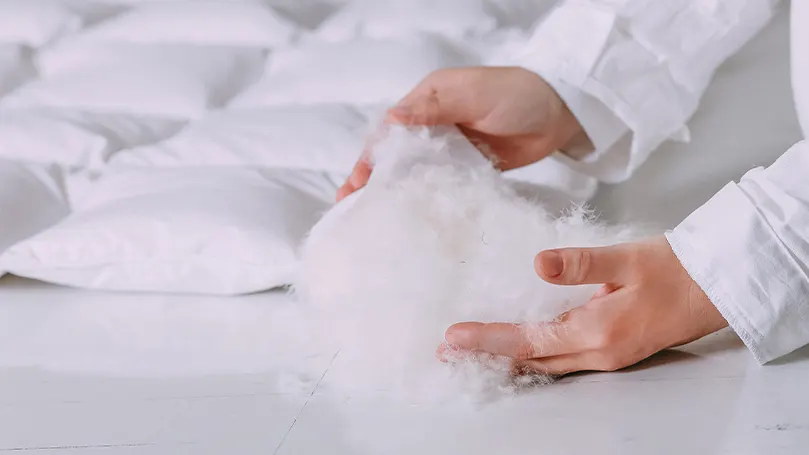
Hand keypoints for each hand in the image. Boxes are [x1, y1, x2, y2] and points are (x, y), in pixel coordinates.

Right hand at [336, 66, 588, 200]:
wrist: (561, 112)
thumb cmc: (515, 94)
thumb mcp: (471, 95)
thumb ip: (432, 108)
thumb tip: (389, 121)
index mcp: (426, 101)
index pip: (387, 133)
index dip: (368, 160)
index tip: (353, 187)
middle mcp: (433, 125)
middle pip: (396, 156)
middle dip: (374, 181)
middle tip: (353, 211)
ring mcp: (452, 148)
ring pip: (416, 172)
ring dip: (397, 193)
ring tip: (377, 221)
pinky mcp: (470, 167)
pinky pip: (443, 184)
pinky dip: (429, 198)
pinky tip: (418, 217)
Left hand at [441, 237, 728, 375]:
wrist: (717, 284)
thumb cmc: (675, 269)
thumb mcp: (627, 258)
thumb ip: (580, 263)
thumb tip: (537, 263)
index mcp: (598, 331)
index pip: (528, 341)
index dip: (487, 340)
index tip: (452, 338)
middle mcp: (599, 352)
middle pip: (530, 361)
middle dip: (488, 356)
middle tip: (448, 350)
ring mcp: (607, 356)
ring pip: (546, 365)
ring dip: (508, 359)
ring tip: (473, 351)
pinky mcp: (613, 350)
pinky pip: (562, 361)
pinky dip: (533, 356)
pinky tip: (519, 349)